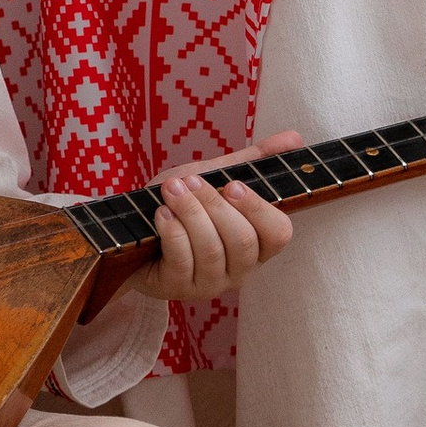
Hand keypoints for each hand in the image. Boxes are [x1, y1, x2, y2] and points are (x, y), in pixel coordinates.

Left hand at [131, 168, 294, 305]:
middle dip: (214, 205)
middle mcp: (239, 270)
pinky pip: (182, 260)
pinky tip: (161, 214)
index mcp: (257, 244)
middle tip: (191, 182)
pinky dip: (172, 231)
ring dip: (190, 213)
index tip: (233, 185)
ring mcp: (209, 284)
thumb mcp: (215, 176)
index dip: (258, 209)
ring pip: (211, 250)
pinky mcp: (178, 289)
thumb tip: (294, 137)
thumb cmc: (181, 204)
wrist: (132, 227)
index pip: (279, 234)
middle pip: (242, 240)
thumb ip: (252, 161)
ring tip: (171, 190)